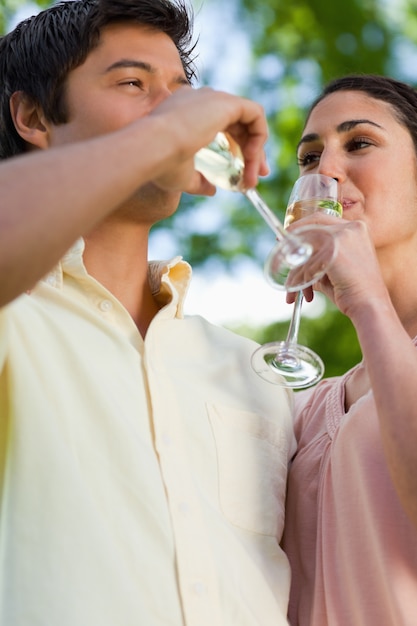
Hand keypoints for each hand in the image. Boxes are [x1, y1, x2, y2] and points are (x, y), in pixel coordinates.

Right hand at [149, 85, 268, 193]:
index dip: (235, 149)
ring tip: (253, 175)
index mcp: (185, 113)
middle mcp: (199, 100)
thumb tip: (211, 190)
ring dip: (255, 149)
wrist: (152, 148)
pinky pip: (255, 114)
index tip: (242, 173)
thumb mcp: (181, 176)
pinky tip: (252, 158)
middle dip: (251, 151)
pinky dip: (259, 136)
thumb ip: (198, 180)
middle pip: (236, 123)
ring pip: (248, 120)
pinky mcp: (226, 102)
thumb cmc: (160, 163)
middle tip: (255, 177)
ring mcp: (212, 98)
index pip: (218, 126)